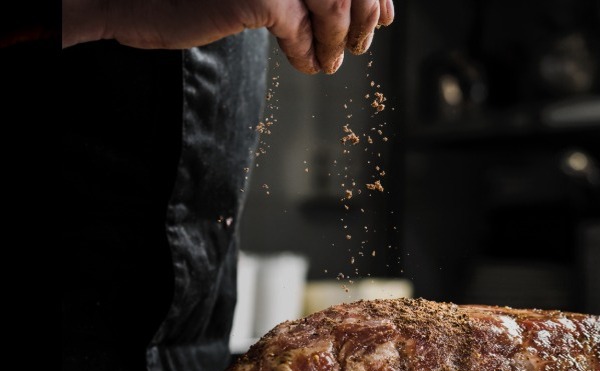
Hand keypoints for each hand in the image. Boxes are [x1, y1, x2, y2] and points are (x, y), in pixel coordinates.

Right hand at [62, 0, 394, 73]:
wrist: (146, 0)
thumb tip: (380, 12)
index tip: (382, 20)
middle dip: (363, 19)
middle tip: (359, 46)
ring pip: (335, 4)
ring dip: (339, 40)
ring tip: (332, 60)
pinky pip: (301, 30)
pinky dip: (308, 53)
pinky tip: (308, 64)